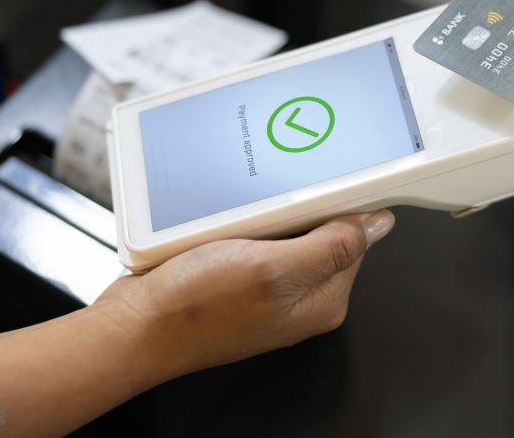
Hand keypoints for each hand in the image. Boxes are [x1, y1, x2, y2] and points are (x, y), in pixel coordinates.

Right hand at [95, 211, 394, 380]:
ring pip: (286, 228)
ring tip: (239, 217)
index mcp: (324, 300)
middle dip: (298, 208)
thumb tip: (377, 225)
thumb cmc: (197, 308)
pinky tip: (224, 223)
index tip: (318, 185)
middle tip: (267, 206)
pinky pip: (255, 237)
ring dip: (267, 213)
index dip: (339, 205)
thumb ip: (332, 247)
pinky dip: (243, 223)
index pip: (355, 237)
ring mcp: (271, 288)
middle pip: (322, 230)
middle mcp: (302, 298)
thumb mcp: (274, 269)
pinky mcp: (242, 278)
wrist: (135, 327)